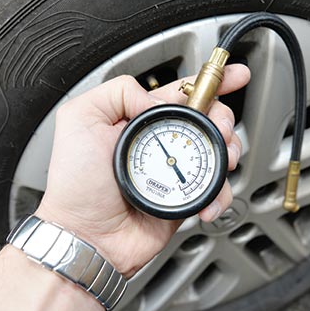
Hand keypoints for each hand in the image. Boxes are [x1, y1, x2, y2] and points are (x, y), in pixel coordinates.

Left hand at [35, 65, 249, 276]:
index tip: (234, 76)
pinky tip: (206, 199)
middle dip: (223, 119)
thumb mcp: (79, 117)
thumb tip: (156, 98)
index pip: (180, 94)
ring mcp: (175, 172)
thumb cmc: (74, 184)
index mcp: (139, 120)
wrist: (85, 234)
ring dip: (228, 153)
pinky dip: (219, 193)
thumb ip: (117, 92)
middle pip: (208, 119)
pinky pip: (216, 191)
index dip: (210, 82)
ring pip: (218, 152)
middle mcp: (160, 143)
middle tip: (220, 129)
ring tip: (219, 162)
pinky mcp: (184, 200)